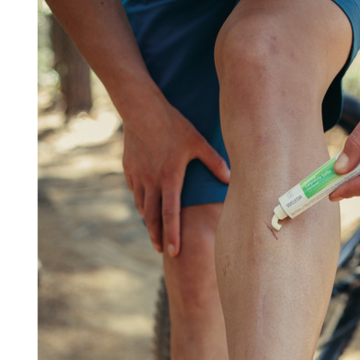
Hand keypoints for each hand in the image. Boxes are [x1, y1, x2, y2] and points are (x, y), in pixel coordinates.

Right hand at [122, 94, 229, 254]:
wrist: (140, 107)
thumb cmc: (172, 124)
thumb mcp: (198, 141)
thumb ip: (215, 162)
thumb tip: (230, 178)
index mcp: (169, 179)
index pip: (171, 214)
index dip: (173, 235)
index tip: (174, 252)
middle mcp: (151, 182)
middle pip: (153, 218)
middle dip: (158, 237)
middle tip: (162, 251)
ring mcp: (138, 176)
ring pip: (142, 207)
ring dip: (149, 223)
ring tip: (155, 235)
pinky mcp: (129, 169)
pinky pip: (135, 192)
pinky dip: (141, 204)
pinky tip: (145, 209)